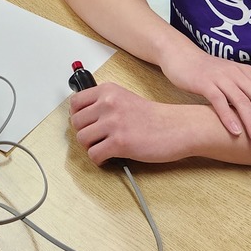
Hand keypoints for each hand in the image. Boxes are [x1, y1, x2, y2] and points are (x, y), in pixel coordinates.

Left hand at [70, 82, 191, 163]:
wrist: (176, 127)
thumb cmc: (153, 116)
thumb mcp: (124, 97)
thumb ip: (104, 102)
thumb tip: (82, 114)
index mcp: (107, 90)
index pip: (75, 102)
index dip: (76, 115)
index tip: (83, 123)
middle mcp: (108, 103)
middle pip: (76, 122)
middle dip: (84, 133)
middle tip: (95, 138)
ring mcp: (113, 123)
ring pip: (82, 139)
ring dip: (90, 147)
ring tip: (102, 147)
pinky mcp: (120, 143)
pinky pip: (94, 154)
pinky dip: (98, 159)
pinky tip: (108, 157)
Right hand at [158, 45, 250, 149]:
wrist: (180, 55)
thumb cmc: (208, 71)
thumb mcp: (233, 78)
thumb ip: (248, 91)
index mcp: (248, 73)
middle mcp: (238, 73)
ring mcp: (221, 77)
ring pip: (243, 102)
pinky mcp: (204, 82)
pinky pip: (219, 100)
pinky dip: (229, 117)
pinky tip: (235, 132)